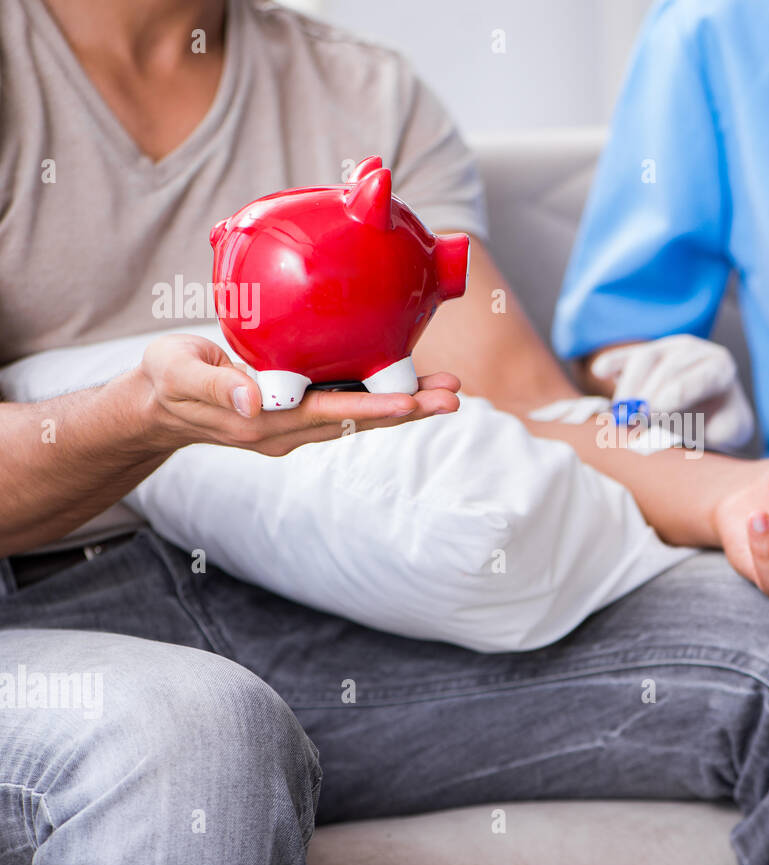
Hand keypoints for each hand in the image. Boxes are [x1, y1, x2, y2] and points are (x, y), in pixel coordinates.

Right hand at [135, 334, 460, 455]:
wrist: (157, 406)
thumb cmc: (166, 380)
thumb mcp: (178, 373)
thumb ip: (216, 385)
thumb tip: (254, 401)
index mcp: (265, 421)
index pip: (329, 415)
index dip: (372, 410)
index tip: (412, 402)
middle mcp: (288, 430)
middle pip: (358, 421)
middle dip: (408, 410)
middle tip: (453, 396)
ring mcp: (296, 426)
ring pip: (359, 417)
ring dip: (405, 406)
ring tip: (448, 391)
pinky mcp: (299, 414)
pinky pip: (347, 407)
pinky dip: (381, 398)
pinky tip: (411, 383)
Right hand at [591, 334, 754, 451]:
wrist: (714, 414)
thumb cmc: (719, 425)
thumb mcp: (727, 432)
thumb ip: (710, 431)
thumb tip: (679, 435)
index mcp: (721, 368)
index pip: (701, 376)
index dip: (677, 394)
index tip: (655, 413)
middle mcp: (696, 351)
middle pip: (669, 365)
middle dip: (650, 392)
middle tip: (634, 418)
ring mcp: (669, 347)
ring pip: (646, 357)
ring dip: (630, 386)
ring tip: (621, 413)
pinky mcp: (646, 354)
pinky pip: (626, 355)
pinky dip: (613, 362)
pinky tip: (601, 372)